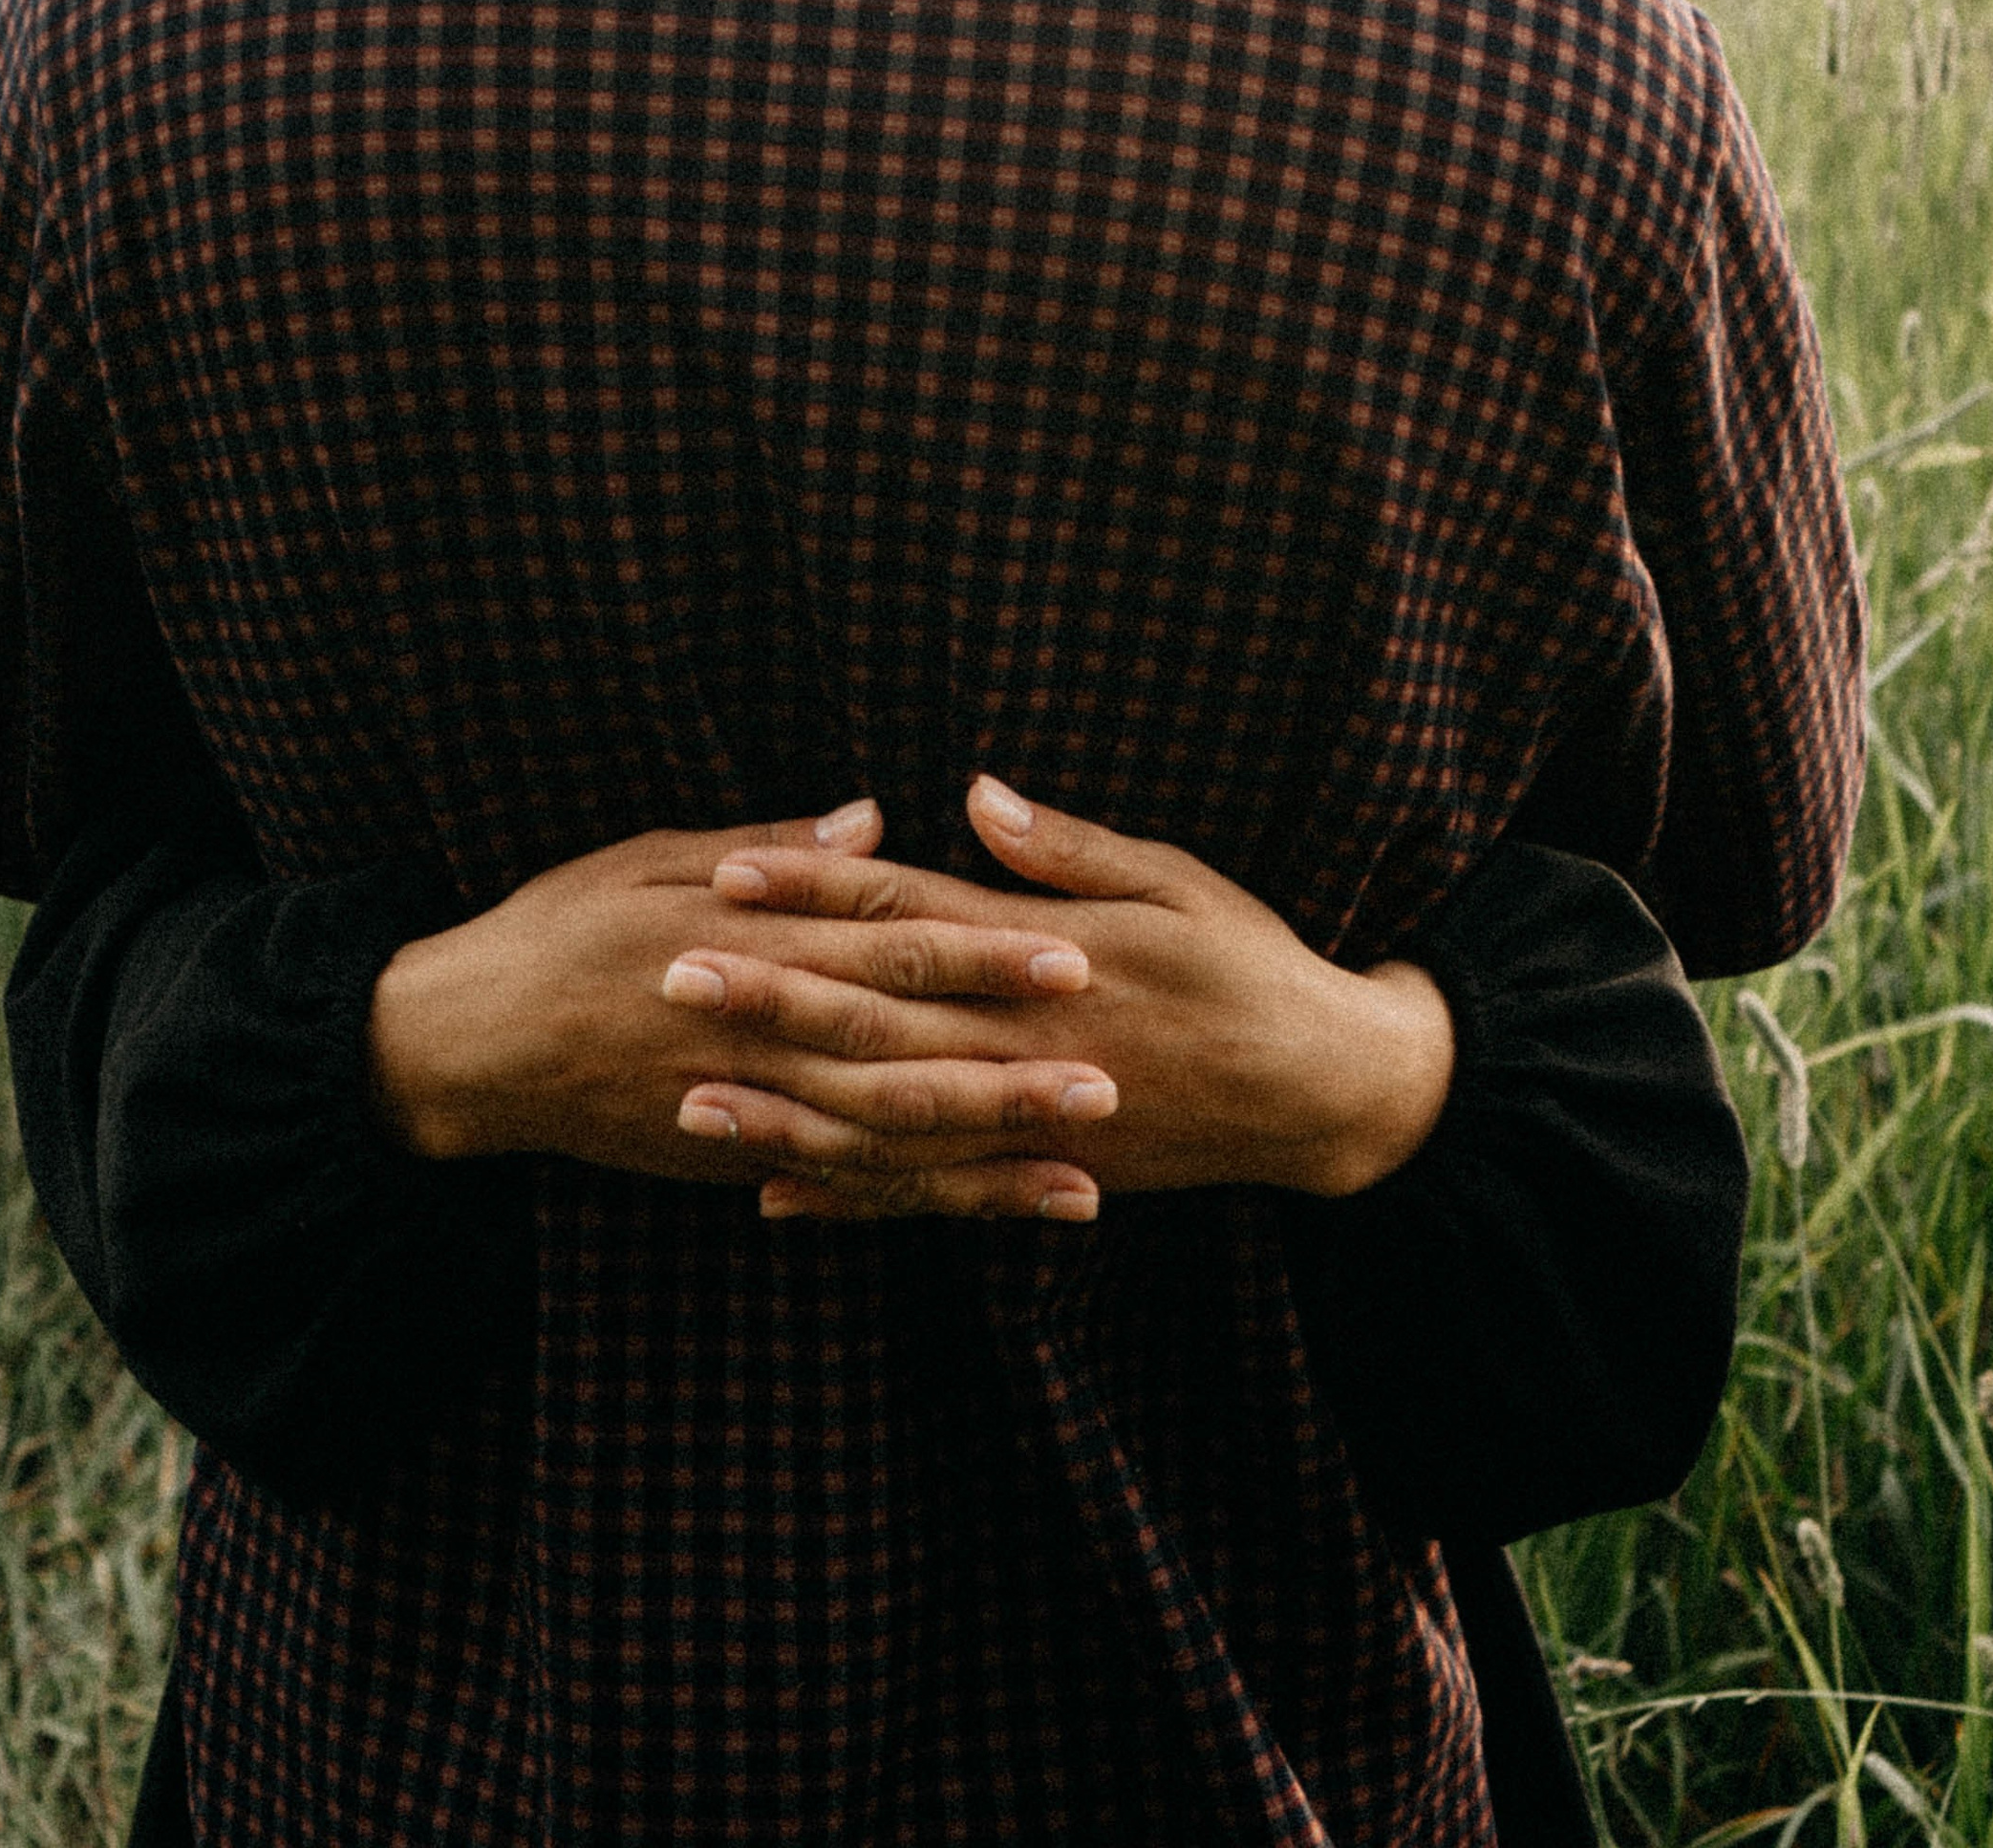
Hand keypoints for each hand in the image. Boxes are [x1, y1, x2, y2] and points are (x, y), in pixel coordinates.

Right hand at [366, 796, 1115, 1216]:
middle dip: (1009, 1069)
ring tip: (1084, 1167)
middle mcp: (752, 1030)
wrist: (463, 1045)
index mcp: (743, 936)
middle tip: (1112, 1075)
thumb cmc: (558, 928)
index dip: (979, 955)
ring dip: (985, 1156)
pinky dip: (918, 1202)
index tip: (1068, 953)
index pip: (884, 944)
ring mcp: (743, 1107)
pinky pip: (837, 1187)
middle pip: (902, 1055)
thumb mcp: (649, 854)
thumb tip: (876, 817)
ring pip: (881, 1140)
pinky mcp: (729, 1158)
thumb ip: (771, 846)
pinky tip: (989, 1208)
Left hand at [681, 776, 1453, 1223]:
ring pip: (886, 1122)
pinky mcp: (1042, 1173)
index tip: (730, 871)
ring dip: (784, 1110)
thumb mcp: (1175, 880)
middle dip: (766, 998)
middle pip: (874, 1019)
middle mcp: (1027, 1043)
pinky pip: (932, 1194)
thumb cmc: (1251, 963)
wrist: (1327, 1092)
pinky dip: (852, 1198)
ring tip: (686, 1099)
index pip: (909, 916)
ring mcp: (1031, 1119)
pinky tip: (775, 1194)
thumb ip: (1067, 848)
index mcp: (1052, 956)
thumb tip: (975, 793)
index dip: (816, 892)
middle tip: (665, 978)